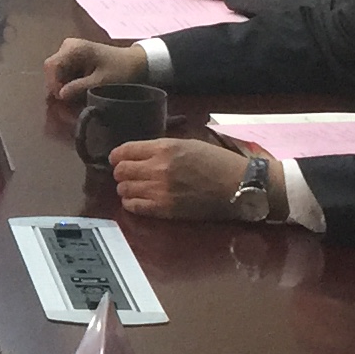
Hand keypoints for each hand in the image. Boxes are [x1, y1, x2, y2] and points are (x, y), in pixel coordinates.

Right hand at [42, 39, 149, 104]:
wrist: (135, 62)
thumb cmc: (120, 70)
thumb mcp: (100, 81)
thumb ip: (79, 87)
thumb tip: (60, 95)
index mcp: (74, 48)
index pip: (52, 65)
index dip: (53, 83)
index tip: (62, 99)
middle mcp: (69, 45)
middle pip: (52, 68)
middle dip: (58, 85)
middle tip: (69, 100)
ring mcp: (71, 50)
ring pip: (57, 71)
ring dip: (63, 84)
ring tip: (75, 96)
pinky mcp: (74, 56)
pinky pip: (64, 70)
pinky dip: (69, 81)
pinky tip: (78, 89)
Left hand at [110, 136, 260, 220]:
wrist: (238, 185)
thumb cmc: (217, 162)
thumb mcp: (187, 144)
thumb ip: (161, 148)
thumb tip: (139, 153)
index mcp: (164, 148)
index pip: (124, 150)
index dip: (116, 155)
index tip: (116, 159)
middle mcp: (158, 168)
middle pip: (120, 171)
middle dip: (120, 172)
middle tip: (126, 174)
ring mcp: (160, 190)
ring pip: (124, 189)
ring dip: (126, 187)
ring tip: (134, 187)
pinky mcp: (165, 209)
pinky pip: (134, 207)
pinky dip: (131, 203)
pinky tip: (138, 200)